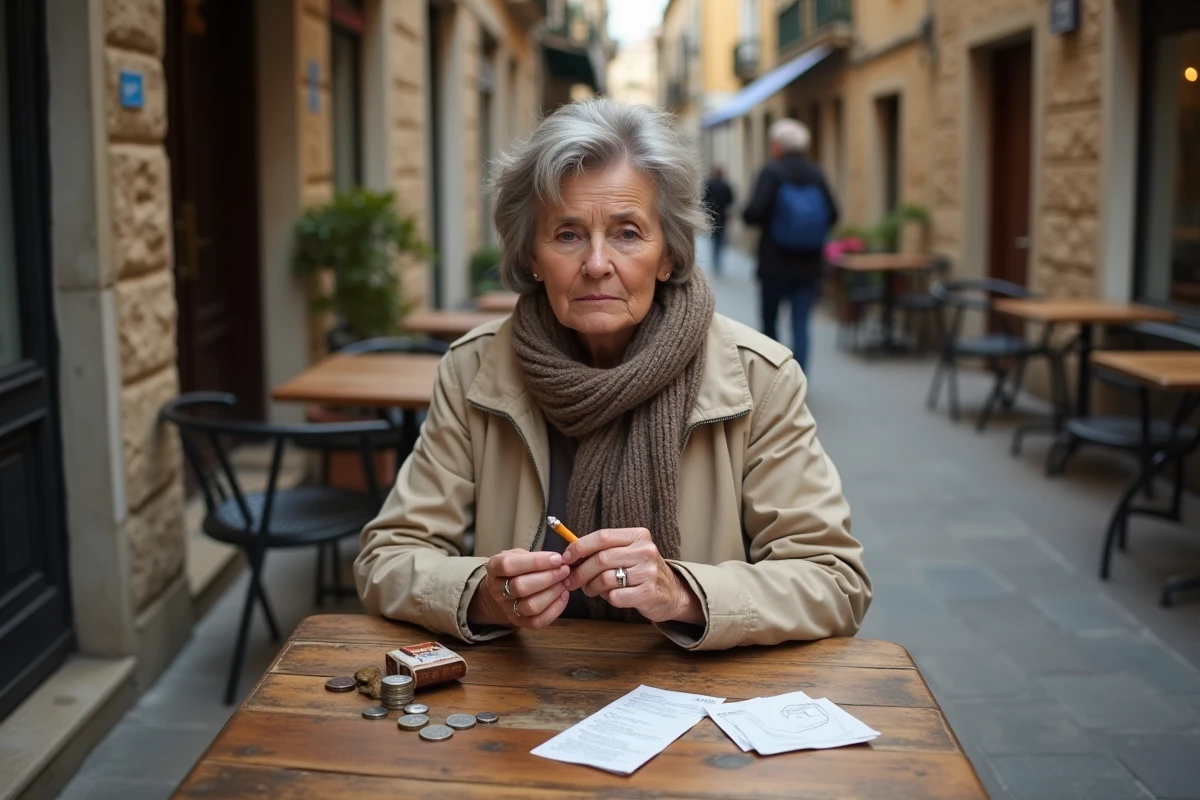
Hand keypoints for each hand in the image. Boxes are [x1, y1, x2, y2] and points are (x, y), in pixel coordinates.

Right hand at [468, 549, 569, 629]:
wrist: (499, 594)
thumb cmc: (514, 570)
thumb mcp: (516, 555)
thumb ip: (534, 556)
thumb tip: (559, 561)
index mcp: (494, 568)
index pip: (509, 565)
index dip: (536, 562)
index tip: (557, 559)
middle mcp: (497, 590)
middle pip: (521, 587)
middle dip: (548, 578)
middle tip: (564, 570)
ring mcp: (507, 609)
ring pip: (531, 606)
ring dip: (553, 593)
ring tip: (564, 582)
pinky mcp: (519, 622)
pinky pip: (539, 621)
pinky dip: (556, 608)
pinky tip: (563, 595)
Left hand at [562, 528, 702, 623]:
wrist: (672, 593)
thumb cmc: (641, 571)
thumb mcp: (628, 552)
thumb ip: (604, 550)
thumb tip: (570, 554)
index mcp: (638, 535)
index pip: (602, 536)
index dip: (579, 547)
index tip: (566, 558)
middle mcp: (645, 551)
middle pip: (601, 558)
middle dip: (580, 572)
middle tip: (571, 581)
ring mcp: (648, 572)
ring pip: (605, 578)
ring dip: (592, 587)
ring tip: (592, 590)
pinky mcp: (648, 593)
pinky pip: (615, 596)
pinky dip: (607, 598)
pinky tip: (611, 596)